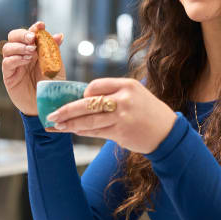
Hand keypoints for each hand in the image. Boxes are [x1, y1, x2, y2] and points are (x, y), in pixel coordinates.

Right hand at [0, 21, 64, 115]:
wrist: (47, 105)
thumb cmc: (52, 86)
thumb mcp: (56, 67)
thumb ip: (54, 51)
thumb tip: (58, 35)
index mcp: (34, 51)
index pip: (30, 35)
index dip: (34, 28)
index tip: (41, 25)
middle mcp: (22, 55)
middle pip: (14, 37)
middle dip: (23, 35)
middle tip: (33, 39)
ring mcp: (14, 65)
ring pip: (8, 48)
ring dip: (20, 47)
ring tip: (32, 52)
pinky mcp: (9, 76)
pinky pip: (7, 62)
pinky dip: (16, 58)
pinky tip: (26, 60)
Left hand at [45, 78, 177, 153]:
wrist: (168, 133)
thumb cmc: (149, 112)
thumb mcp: (136, 94)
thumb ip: (113, 94)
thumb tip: (84, 99)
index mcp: (127, 85)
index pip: (95, 86)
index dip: (83, 94)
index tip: (77, 100)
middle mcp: (123, 100)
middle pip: (87, 104)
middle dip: (67, 110)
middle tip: (52, 114)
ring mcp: (122, 117)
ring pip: (89, 121)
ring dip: (70, 124)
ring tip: (57, 125)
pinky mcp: (121, 133)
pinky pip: (97, 132)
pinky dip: (83, 132)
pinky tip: (74, 131)